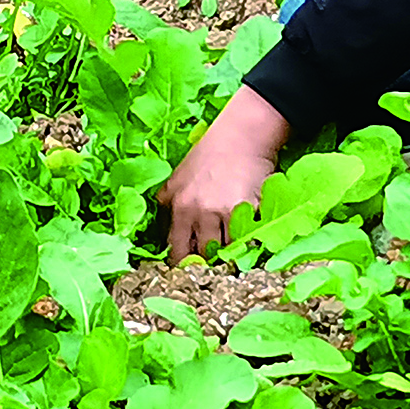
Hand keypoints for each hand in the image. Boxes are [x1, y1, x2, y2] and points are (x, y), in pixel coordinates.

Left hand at [157, 88, 292, 261]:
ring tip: (232, 259)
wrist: (241, 136)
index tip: (187, 272)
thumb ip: (168, 199)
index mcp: (180, 207)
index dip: (182, 265)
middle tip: (213, 270)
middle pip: (202, 255)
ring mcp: (224, 212)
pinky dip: (248, 244)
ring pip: (225, 251)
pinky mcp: (248, 210)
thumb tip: (160, 224)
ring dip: (228, 256)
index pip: (176, 250)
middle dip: (207, 264)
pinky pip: (247, 239)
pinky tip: (249, 242)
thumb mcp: (178, 175)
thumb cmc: (210, 153)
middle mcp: (199, 213)